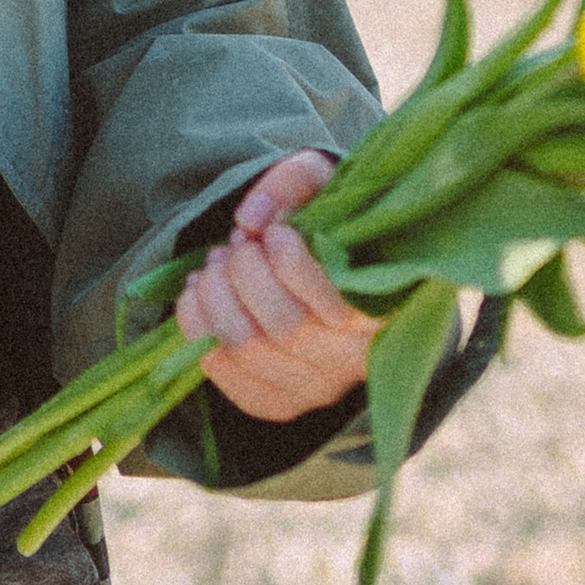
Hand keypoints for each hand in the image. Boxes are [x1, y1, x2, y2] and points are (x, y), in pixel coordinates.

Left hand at [175, 150, 376, 426]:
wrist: (326, 273)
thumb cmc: (328, 225)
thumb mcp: (325, 184)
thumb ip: (293, 182)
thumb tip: (251, 220)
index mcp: (384, 309)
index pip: (336, 307)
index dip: (292, 266)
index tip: (273, 233)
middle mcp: (356, 360)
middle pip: (286, 328)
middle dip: (244, 276)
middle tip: (234, 247)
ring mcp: (318, 389)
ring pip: (249, 351)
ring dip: (215, 298)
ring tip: (213, 266)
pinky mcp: (280, 403)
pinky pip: (228, 377)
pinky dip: (200, 331)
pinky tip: (201, 297)